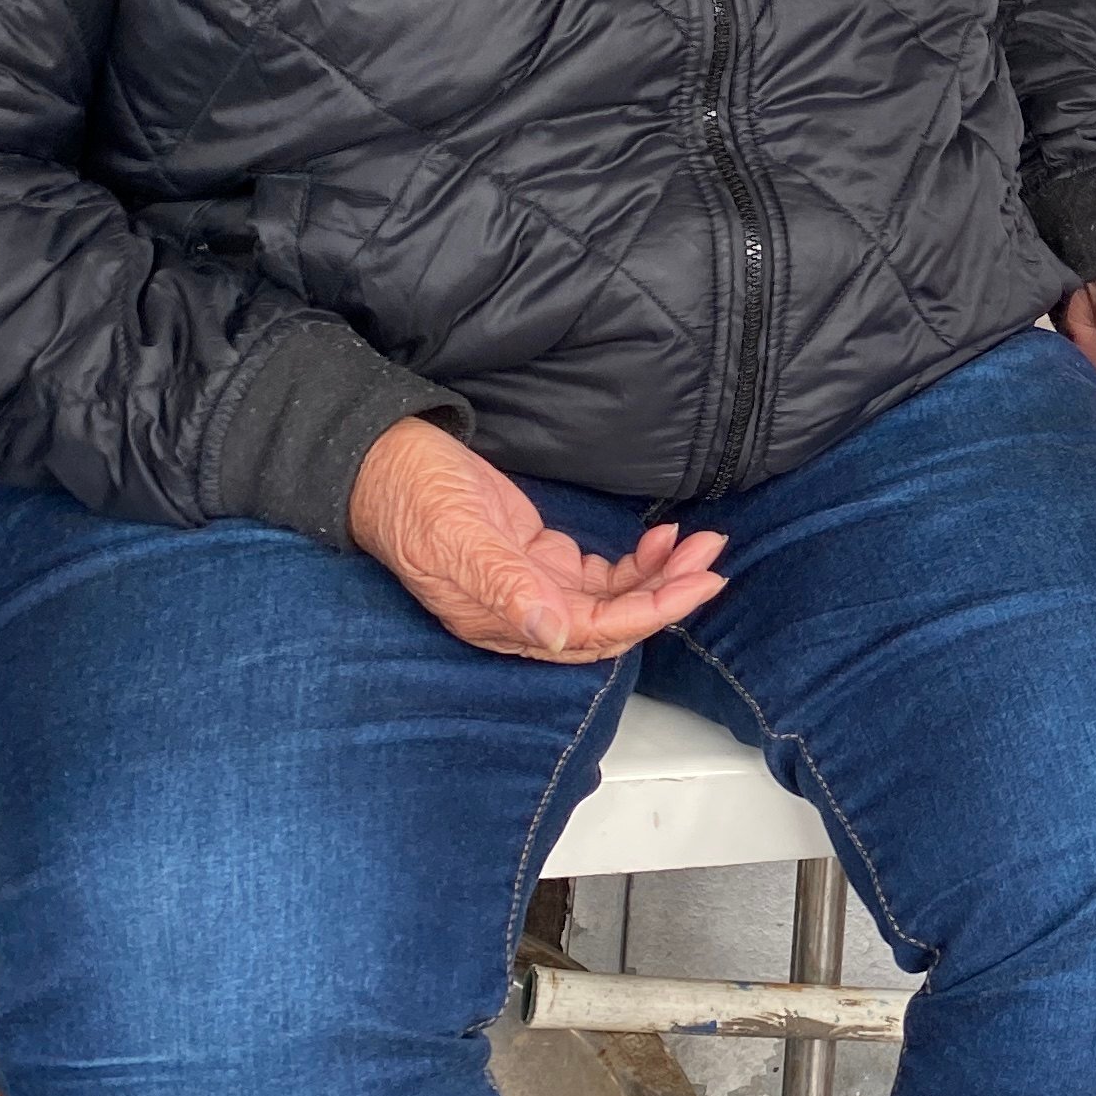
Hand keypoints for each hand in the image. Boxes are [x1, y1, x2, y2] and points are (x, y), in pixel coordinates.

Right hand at [348, 417, 727, 660]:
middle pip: (615, 621)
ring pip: (613, 598)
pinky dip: (636, 562)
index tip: (700, 585)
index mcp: (503, 621)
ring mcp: (532, 586)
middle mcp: (523, 614)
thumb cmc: (411, 500)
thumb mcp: (458, 539)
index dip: (652, 613)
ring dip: (660, 577)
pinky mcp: (536, 558)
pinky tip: (661, 539)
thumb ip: (505, 588)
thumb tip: (556, 633)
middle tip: (713, 558)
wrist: (382, 462)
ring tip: (701, 544)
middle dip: (669, 593)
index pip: (596, 633)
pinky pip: (599, 575)